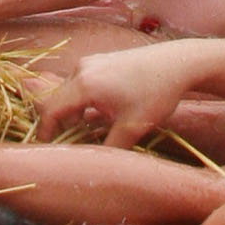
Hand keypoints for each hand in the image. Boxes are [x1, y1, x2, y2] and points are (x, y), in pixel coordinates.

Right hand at [37, 51, 186, 147]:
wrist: (179, 62)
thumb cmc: (156, 93)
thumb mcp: (133, 127)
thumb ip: (109, 148)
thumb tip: (93, 165)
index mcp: (85, 85)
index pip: (51, 111)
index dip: (45, 132)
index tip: (47, 149)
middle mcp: (82, 69)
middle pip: (57, 100)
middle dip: (59, 124)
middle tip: (67, 144)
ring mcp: (91, 61)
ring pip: (69, 91)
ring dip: (72, 112)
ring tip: (85, 131)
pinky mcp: (101, 59)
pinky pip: (81, 82)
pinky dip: (82, 99)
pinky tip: (99, 112)